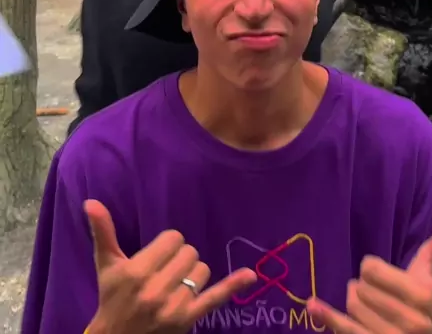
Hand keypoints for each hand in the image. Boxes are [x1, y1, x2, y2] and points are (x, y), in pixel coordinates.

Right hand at [85, 199, 256, 333]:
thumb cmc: (112, 298)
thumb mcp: (106, 265)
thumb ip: (103, 231)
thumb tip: (90, 202)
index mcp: (136, 272)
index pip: (172, 238)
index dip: (167, 244)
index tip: (157, 255)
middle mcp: (155, 289)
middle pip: (189, 251)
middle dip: (179, 257)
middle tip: (164, 270)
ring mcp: (174, 306)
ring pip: (201, 269)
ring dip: (192, 273)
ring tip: (174, 284)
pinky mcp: (188, 319)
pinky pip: (215, 297)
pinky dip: (233, 285)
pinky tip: (249, 276)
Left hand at [307, 203, 431, 333]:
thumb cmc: (424, 305)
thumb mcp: (431, 273)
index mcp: (424, 296)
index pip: (371, 268)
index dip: (372, 270)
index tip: (383, 278)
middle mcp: (412, 322)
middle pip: (359, 287)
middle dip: (364, 288)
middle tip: (378, 297)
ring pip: (351, 306)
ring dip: (354, 303)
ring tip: (371, 311)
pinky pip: (344, 329)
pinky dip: (327, 316)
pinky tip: (314, 305)